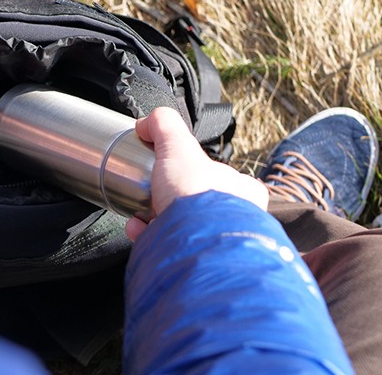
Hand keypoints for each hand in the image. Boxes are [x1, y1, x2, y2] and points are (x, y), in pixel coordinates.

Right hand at [125, 107, 268, 240]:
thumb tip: (148, 122)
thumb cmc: (198, 198)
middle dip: (166, 197)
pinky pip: (170, 246)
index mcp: (242, 190)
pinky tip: (139, 229)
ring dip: (155, 217)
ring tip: (139, 214)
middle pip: (194, 202)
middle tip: (149, 194)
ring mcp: (215, 241)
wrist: (193, 243)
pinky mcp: (196, 260)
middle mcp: (234, 218)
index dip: (187, 169)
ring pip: (182, 226)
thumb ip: (165, 127)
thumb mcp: (178, 146)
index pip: (215, 173)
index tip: (166, 168)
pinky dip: (150, 236)